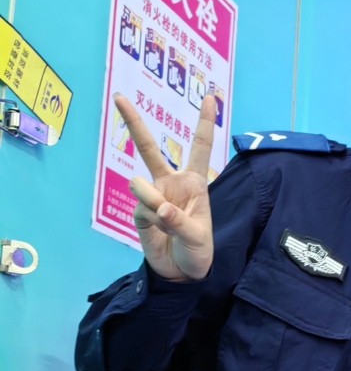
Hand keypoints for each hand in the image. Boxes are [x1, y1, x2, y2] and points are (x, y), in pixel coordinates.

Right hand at [115, 91, 217, 280]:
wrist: (181, 273)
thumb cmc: (198, 251)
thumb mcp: (198, 237)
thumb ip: (179, 221)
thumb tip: (158, 207)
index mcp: (194, 182)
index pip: (199, 147)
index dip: (204, 122)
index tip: (210, 96)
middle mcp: (171, 183)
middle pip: (148, 148)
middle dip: (133, 122)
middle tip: (119, 96)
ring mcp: (152, 196)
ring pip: (141, 185)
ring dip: (153, 203)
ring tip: (166, 222)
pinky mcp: (139, 211)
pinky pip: (140, 209)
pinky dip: (150, 221)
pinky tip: (158, 231)